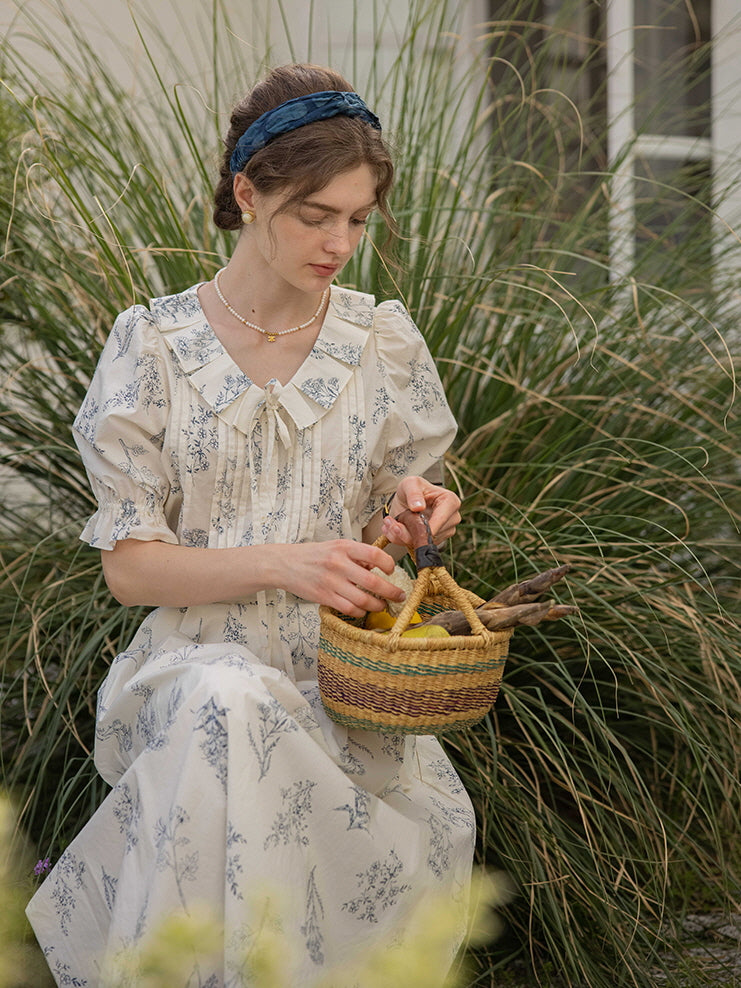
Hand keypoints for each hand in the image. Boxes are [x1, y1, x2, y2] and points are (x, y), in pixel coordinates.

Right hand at [279, 539, 405, 618]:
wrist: (285, 564)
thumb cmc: (313, 555)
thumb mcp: (336, 546)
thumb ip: (356, 555)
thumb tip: (377, 566)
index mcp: (344, 547)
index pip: (375, 554)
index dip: (389, 564)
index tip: (392, 571)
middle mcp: (339, 564)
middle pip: (373, 582)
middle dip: (391, 592)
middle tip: (399, 596)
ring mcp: (331, 582)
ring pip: (363, 599)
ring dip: (377, 605)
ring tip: (382, 605)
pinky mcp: (324, 597)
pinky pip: (349, 608)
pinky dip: (360, 611)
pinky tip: (363, 609)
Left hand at [380, 477, 460, 549]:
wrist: (406, 500)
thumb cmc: (412, 488)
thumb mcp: (410, 484)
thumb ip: (413, 493)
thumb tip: (418, 507)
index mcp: (450, 501)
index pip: (442, 519)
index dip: (426, 526)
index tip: (409, 527)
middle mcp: (452, 518)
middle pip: (434, 534)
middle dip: (410, 532)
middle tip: (391, 523)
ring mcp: (445, 531)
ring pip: (424, 542)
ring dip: (404, 536)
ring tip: (391, 523)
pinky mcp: (435, 540)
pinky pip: (418, 545)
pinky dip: (403, 539)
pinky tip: (394, 529)